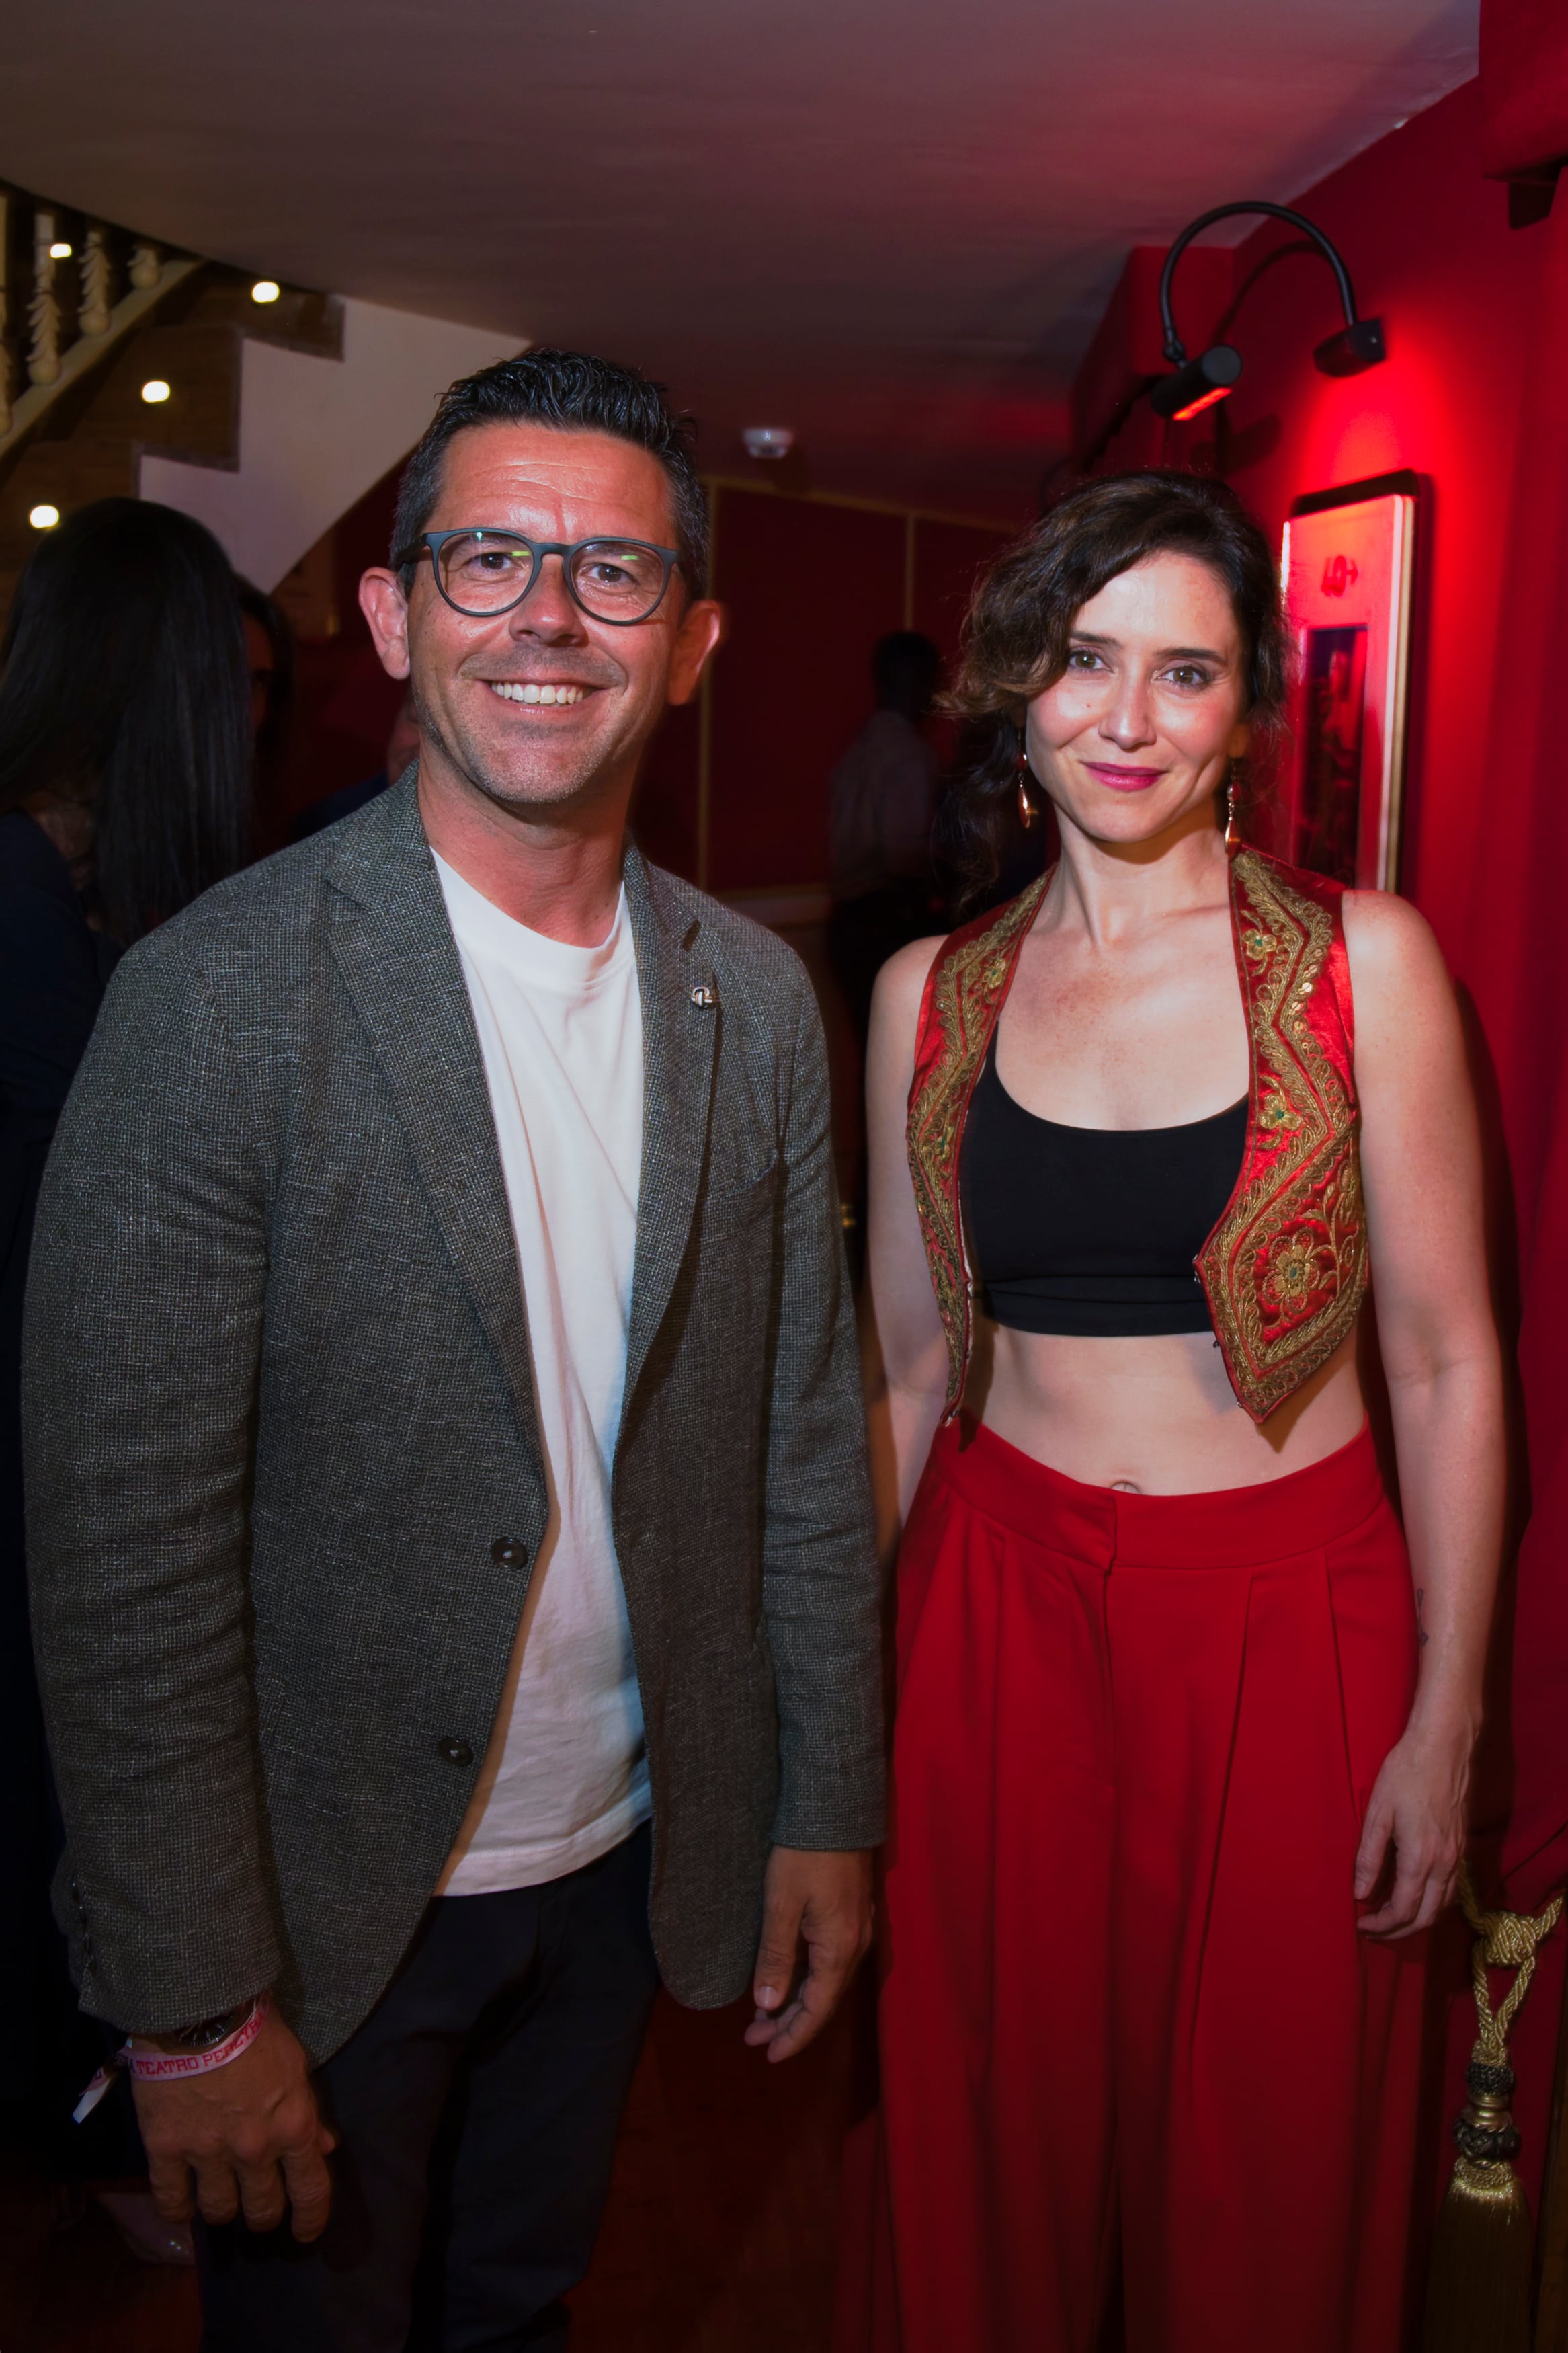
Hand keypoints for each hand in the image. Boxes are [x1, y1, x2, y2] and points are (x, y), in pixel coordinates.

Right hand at [133, 2006, 336, 2239]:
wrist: (200, 2008)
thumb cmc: (257, 2029)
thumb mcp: (296, 2066)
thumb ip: (308, 2114)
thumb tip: (324, 2147)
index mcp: (292, 2127)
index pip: (311, 2192)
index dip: (311, 2220)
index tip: (304, 2233)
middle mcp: (254, 2150)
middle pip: (262, 2209)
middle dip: (264, 2215)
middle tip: (258, 2209)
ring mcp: (208, 2153)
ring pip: (219, 2210)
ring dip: (223, 2210)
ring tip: (221, 2199)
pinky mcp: (166, 2148)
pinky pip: (171, 2200)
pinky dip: (178, 2210)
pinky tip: (182, 2205)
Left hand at [744, 1847, 873, 2062]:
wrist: (833, 1808)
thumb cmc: (802, 1855)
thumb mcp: (780, 1905)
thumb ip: (776, 1957)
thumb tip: (768, 2005)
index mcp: (839, 1950)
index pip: (816, 2010)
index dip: (793, 2037)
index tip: (767, 2055)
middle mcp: (855, 1946)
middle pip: (823, 2001)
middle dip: (789, 2023)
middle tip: (753, 2037)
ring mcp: (857, 1930)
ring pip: (827, 1982)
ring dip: (797, 2002)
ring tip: (764, 2016)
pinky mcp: (853, 1915)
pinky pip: (830, 1963)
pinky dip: (807, 1980)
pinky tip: (788, 1979)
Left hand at [1355, 1719, 1471, 1937]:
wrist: (1443, 1747)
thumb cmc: (1405, 1773)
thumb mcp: (1378, 1813)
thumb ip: (1369, 1857)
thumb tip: (1359, 1894)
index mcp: (1421, 1859)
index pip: (1404, 1910)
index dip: (1382, 1925)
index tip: (1361, 1925)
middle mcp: (1445, 1865)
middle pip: (1426, 1918)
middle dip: (1399, 1931)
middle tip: (1373, 1930)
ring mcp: (1457, 1857)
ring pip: (1442, 1907)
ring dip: (1417, 1920)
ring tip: (1389, 1917)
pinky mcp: (1461, 1847)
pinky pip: (1450, 1890)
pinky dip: (1432, 1903)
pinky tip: (1413, 1895)